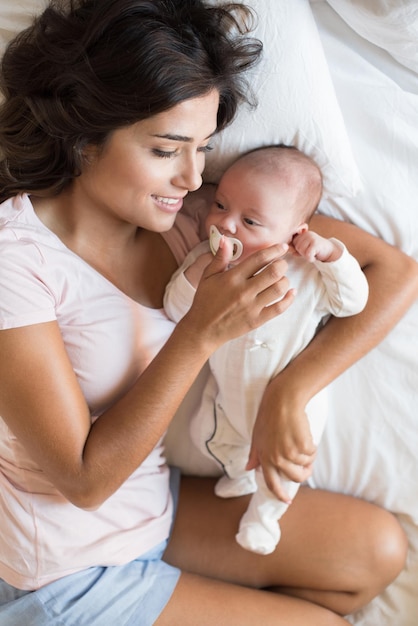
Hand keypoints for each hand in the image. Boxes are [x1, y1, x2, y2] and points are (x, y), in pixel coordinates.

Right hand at [184, 237, 295, 351]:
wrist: (203, 329)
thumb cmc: (205, 301)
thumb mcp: (208, 276)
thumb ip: (219, 258)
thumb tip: (225, 239)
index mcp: (232, 277)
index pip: (259, 259)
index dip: (274, 250)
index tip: (282, 247)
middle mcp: (244, 291)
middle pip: (274, 271)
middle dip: (282, 264)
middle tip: (282, 263)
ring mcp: (252, 307)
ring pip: (279, 288)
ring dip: (285, 280)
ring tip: (282, 278)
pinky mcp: (257, 320)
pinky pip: (279, 308)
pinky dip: (289, 299)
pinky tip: (291, 292)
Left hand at [246, 377, 316, 502]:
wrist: (283, 401)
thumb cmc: (269, 416)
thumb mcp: (257, 436)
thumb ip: (255, 454)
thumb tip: (248, 468)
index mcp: (264, 458)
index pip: (271, 483)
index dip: (280, 494)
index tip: (287, 501)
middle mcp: (277, 458)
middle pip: (294, 477)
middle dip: (303, 474)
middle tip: (306, 465)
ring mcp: (290, 453)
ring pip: (306, 466)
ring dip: (308, 457)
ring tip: (303, 443)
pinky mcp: (303, 446)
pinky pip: (312, 453)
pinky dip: (312, 446)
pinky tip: (305, 435)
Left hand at [292, 230, 340, 262]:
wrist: (330, 251)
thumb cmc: (315, 250)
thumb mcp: (304, 248)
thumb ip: (295, 248)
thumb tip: (288, 249)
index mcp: (302, 234)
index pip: (292, 243)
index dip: (298, 249)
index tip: (306, 250)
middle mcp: (306, 234)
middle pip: (296, 247)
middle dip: (302, 252)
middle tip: (310, 252)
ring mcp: (311, 238)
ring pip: (301, 250)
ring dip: (306, 255)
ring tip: (312, 253)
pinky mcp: (315, 243)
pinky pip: (307, 254)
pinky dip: (310, 258)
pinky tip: (314, 256)